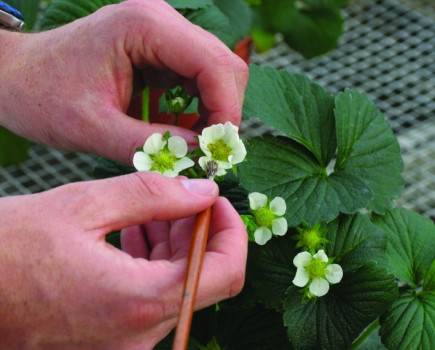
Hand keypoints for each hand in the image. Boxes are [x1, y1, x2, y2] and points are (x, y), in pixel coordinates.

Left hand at [0, 0, 248, 162]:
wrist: (15, 77)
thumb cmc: (42, 95)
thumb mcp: (94, 128)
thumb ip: (150, 146)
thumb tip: (199, 159)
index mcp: (144, 26)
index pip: (213, 64)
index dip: (226, 111)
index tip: (218, 151)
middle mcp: (160, 20)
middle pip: (224, 65)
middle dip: (223, 113)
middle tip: (210, 153)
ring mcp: (161, 33)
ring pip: (215, 72)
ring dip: (212, 112)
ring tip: (194, 145)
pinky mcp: (158, 49)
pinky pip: (196, 78)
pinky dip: (197, 107)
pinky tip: (180, 129)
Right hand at [0, 172, 246, 348]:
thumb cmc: (11, 247)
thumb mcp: (87, 205)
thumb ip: (155, 196)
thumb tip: (205, 190)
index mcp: (141, 300)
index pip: (225, 271)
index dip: (230, 229)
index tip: (215, 199)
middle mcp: (139, 333)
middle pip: (203, 277)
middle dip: (199, 231)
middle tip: (178, 196)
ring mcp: (124, 341)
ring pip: (178, 286)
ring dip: (175, 245)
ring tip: (151, 210)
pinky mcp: (109, 338)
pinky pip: (151, 297)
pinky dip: (154, 263)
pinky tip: (133, 232)